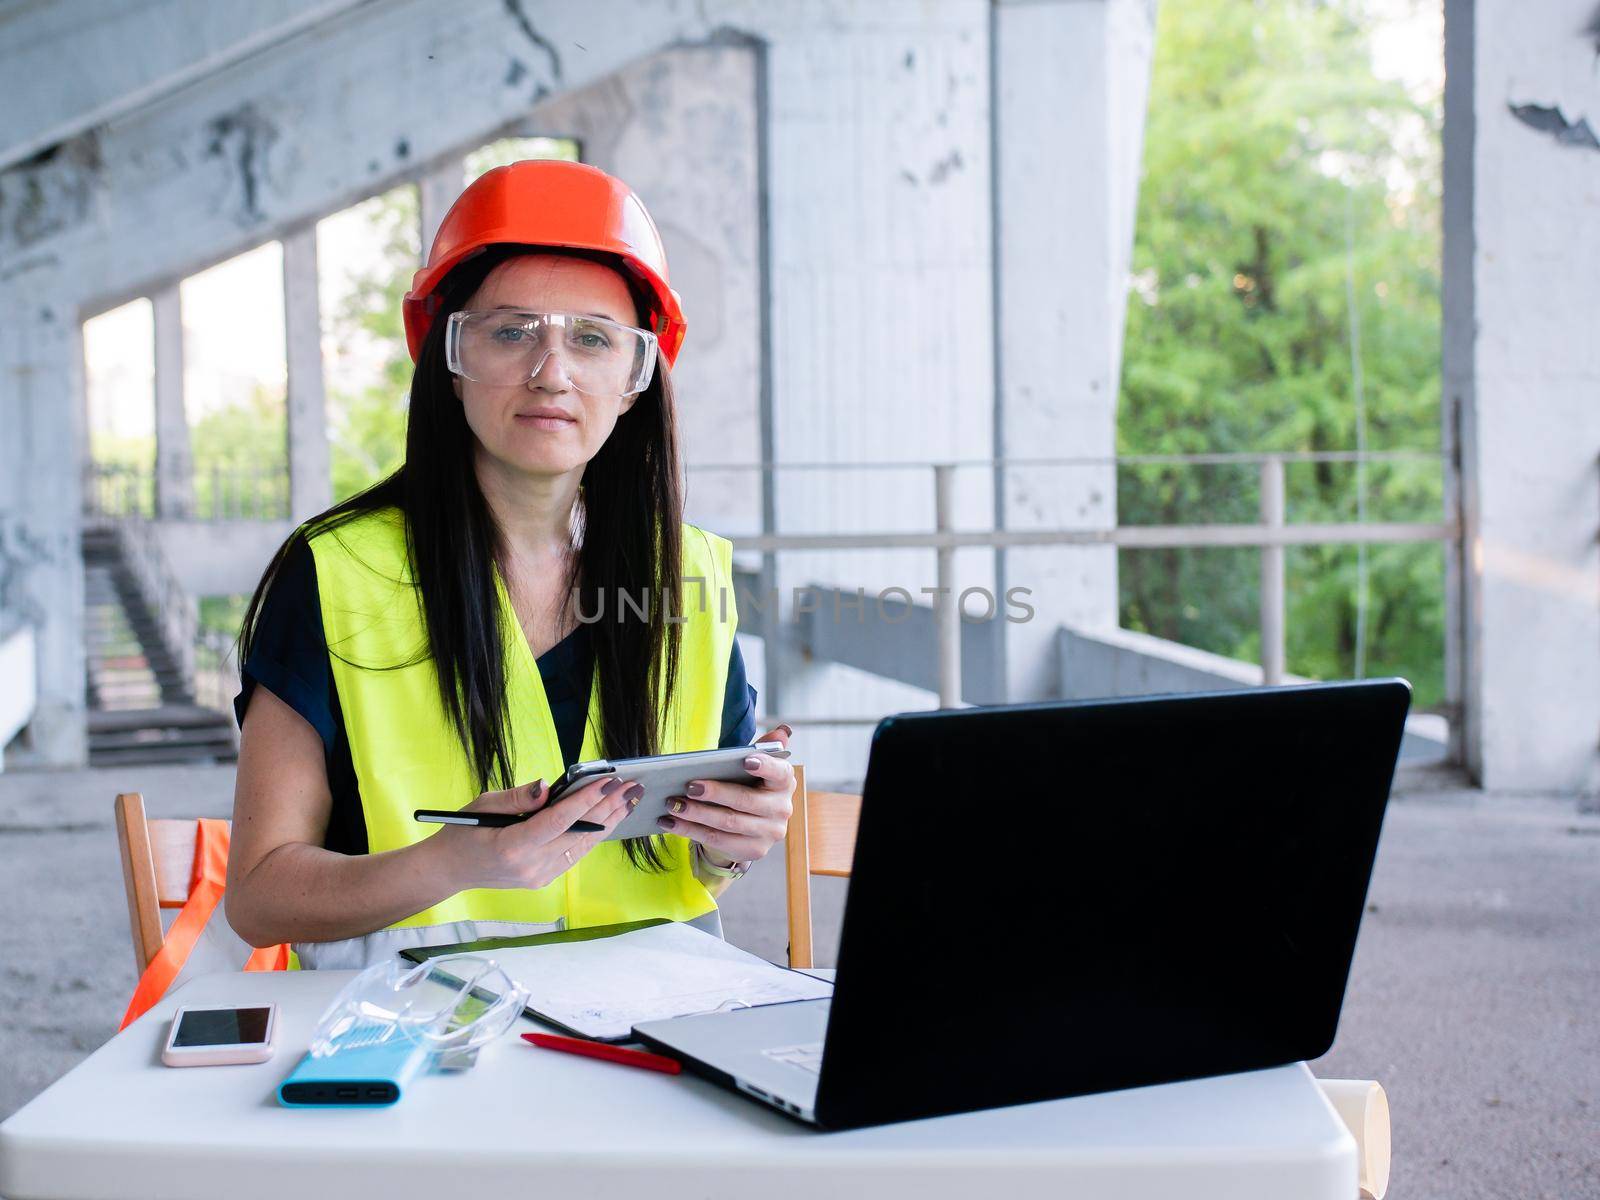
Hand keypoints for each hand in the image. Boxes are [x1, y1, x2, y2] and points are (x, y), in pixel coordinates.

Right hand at [431, 774, 641, 890]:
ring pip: (582, 846)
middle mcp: (530, 866)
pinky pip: (574, 854)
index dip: (586, 800)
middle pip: (578, 834)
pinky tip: (609, 818)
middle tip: (632, 787)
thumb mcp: (484, 804)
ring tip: (628, 800)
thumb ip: (520, 798)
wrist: (450, 869)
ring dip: (608, 821)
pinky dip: (593, 834)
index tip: (609, 781)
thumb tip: (550, 788)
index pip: (559, 821)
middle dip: (608, 807)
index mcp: (513, 847)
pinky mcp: (544, 879)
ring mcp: (539, 876)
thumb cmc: (464, 831)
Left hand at [657, 725, 794, 867]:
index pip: (779, 772)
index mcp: (784, 782)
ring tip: (672, 804)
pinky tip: (670, 822)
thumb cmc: (748, 784)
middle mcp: (782, 809)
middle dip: (715, 793)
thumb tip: (780, 731)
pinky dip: (690, 831)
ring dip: (696, 814)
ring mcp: (769, 832)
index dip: (764, 766)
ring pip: (728, 823)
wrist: (752, 821)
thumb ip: (763, 749)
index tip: (746, 760)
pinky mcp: (753, 850)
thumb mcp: (755, 765)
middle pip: (745, 801)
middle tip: (689, 786)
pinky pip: (717, 840)